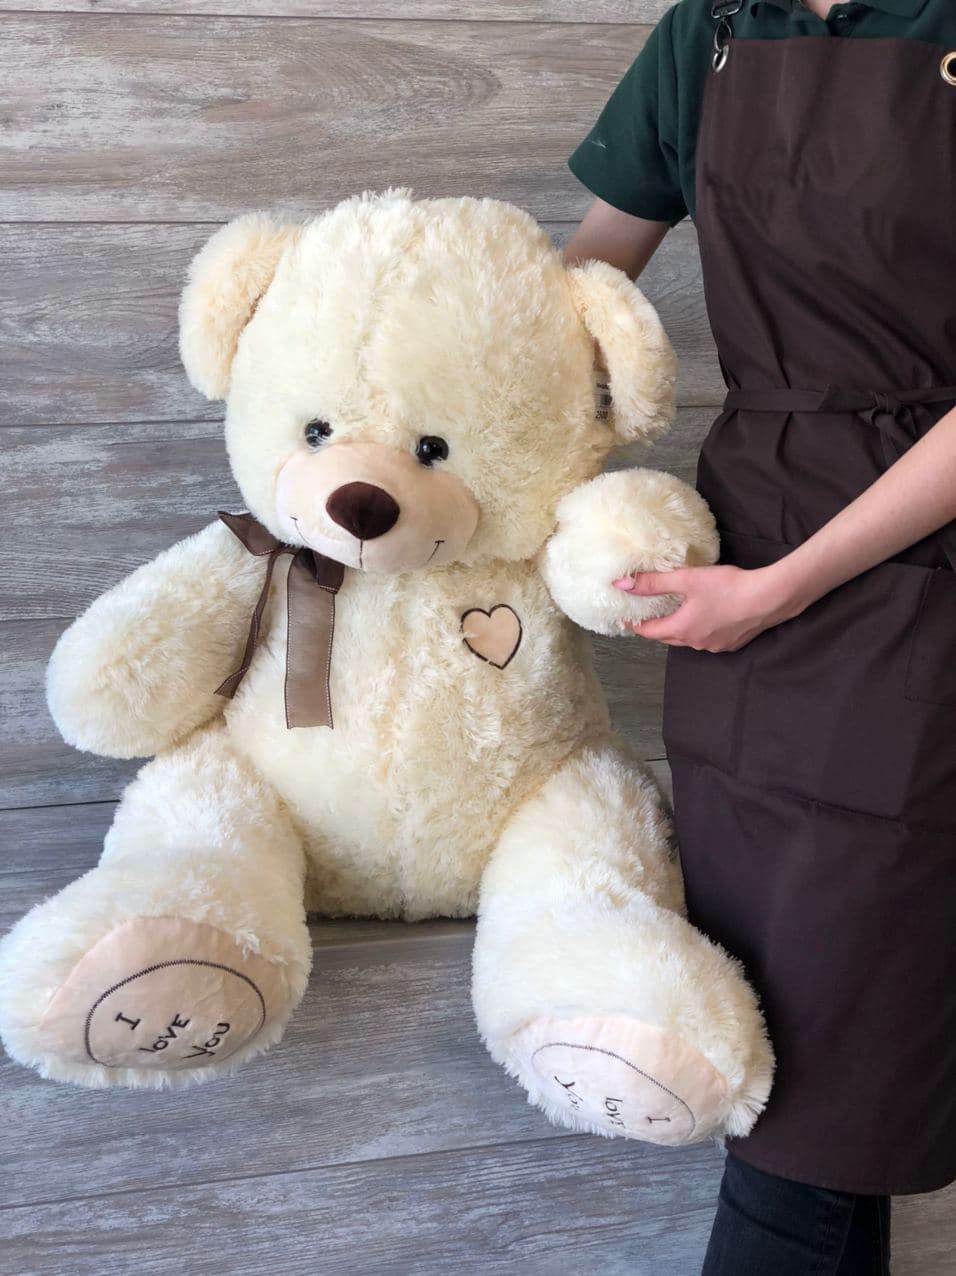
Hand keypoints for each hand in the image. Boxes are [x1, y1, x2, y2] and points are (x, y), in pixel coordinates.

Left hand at [613, 563, 803, 651]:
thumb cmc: (726, 587)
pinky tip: (705, 617)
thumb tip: (622, 584)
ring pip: (689, 639)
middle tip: (648, 615)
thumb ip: (654, 582)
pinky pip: (708, 638)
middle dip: (656, 628)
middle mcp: (695, 642)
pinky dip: (700, 630)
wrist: (768, 599)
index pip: (649, 632)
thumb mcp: (686, 580)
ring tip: (675, 614)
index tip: (626, 619)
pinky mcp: (732, 643)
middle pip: (668, 638)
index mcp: (681, 629)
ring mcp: (715, 646)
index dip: (635, 625)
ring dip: (679, 629)